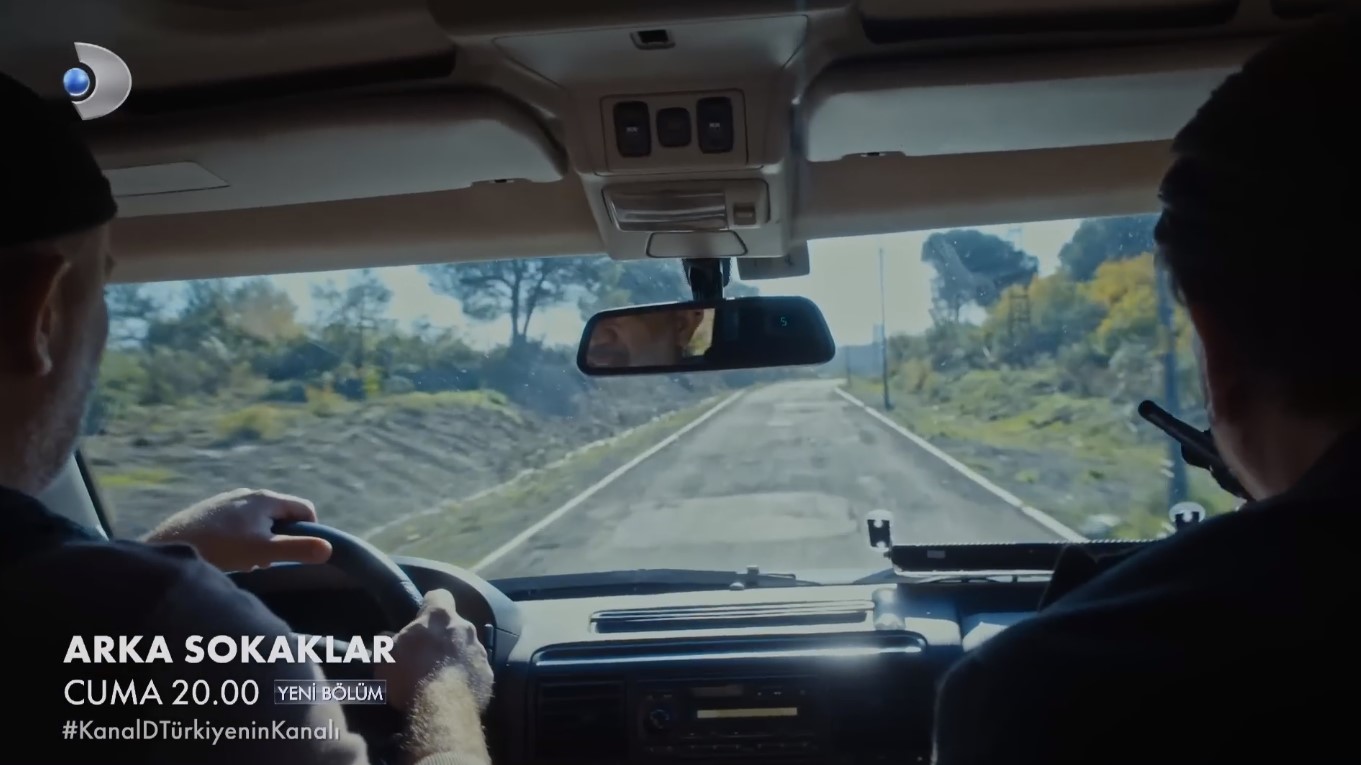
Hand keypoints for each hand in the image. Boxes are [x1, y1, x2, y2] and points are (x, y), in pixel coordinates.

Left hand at [144, 488, 331, 571]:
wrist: (167, 546)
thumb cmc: (219, 548)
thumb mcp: (264, 552)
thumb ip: (298, 549)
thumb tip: (329, 549)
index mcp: (265, 498)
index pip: (304, 508)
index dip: (311, 531)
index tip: (301, 553)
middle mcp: (247, 493)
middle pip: (280, 514)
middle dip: (283, 538)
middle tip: (271, 562)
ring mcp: (226, 501)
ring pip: (258, 520)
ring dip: (261, 540)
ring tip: (247, 562)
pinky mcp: (208, 511)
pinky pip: (237, 523)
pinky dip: (240, 539)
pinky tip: (225, 557)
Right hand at [377, 589, 492, 712]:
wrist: (441, 709)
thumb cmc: (409, 676)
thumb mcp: (385, 658)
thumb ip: (386, 642)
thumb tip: (385, 637)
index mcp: (439, 617)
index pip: (439, 595)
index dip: (429, 604)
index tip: (421, 617)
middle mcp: (464, 628)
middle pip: (454, 624)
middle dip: (443, 635)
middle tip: (427, 654)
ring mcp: (479, 651)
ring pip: (467, 647)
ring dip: (456, 656)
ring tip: (441, 677)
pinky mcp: (488, 674)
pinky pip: (476, 670)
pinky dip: (467, 676)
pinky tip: (454, 691)